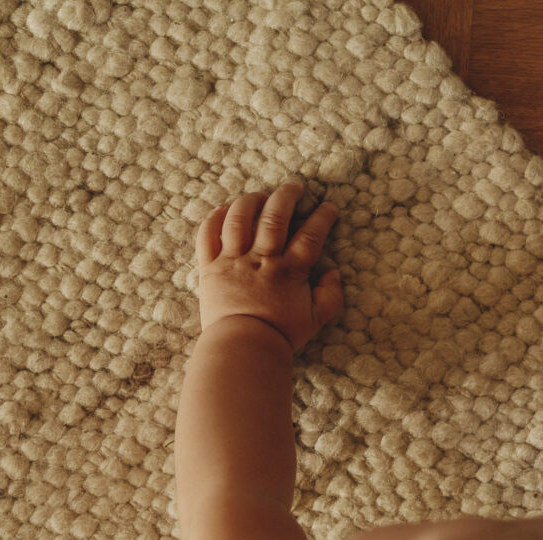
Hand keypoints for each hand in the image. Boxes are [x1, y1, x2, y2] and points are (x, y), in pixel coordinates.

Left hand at [195, 181, 342, 351]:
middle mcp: (262, 259)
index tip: (328, 207)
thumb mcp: (316, 319)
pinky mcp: (210, 268)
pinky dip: (214, 219)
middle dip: (286, 196)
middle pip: (274, 217)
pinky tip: (224, 209)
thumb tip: (334, 272)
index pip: (310, 235)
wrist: (243, 347)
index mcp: (290, 271)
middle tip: (294, 187)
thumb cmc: (280, 335)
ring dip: (251, 201)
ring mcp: (233, 261)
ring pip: (240, 219)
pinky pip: (208, 235)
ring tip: (260, 195)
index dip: (322, 217)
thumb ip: (331, 295)